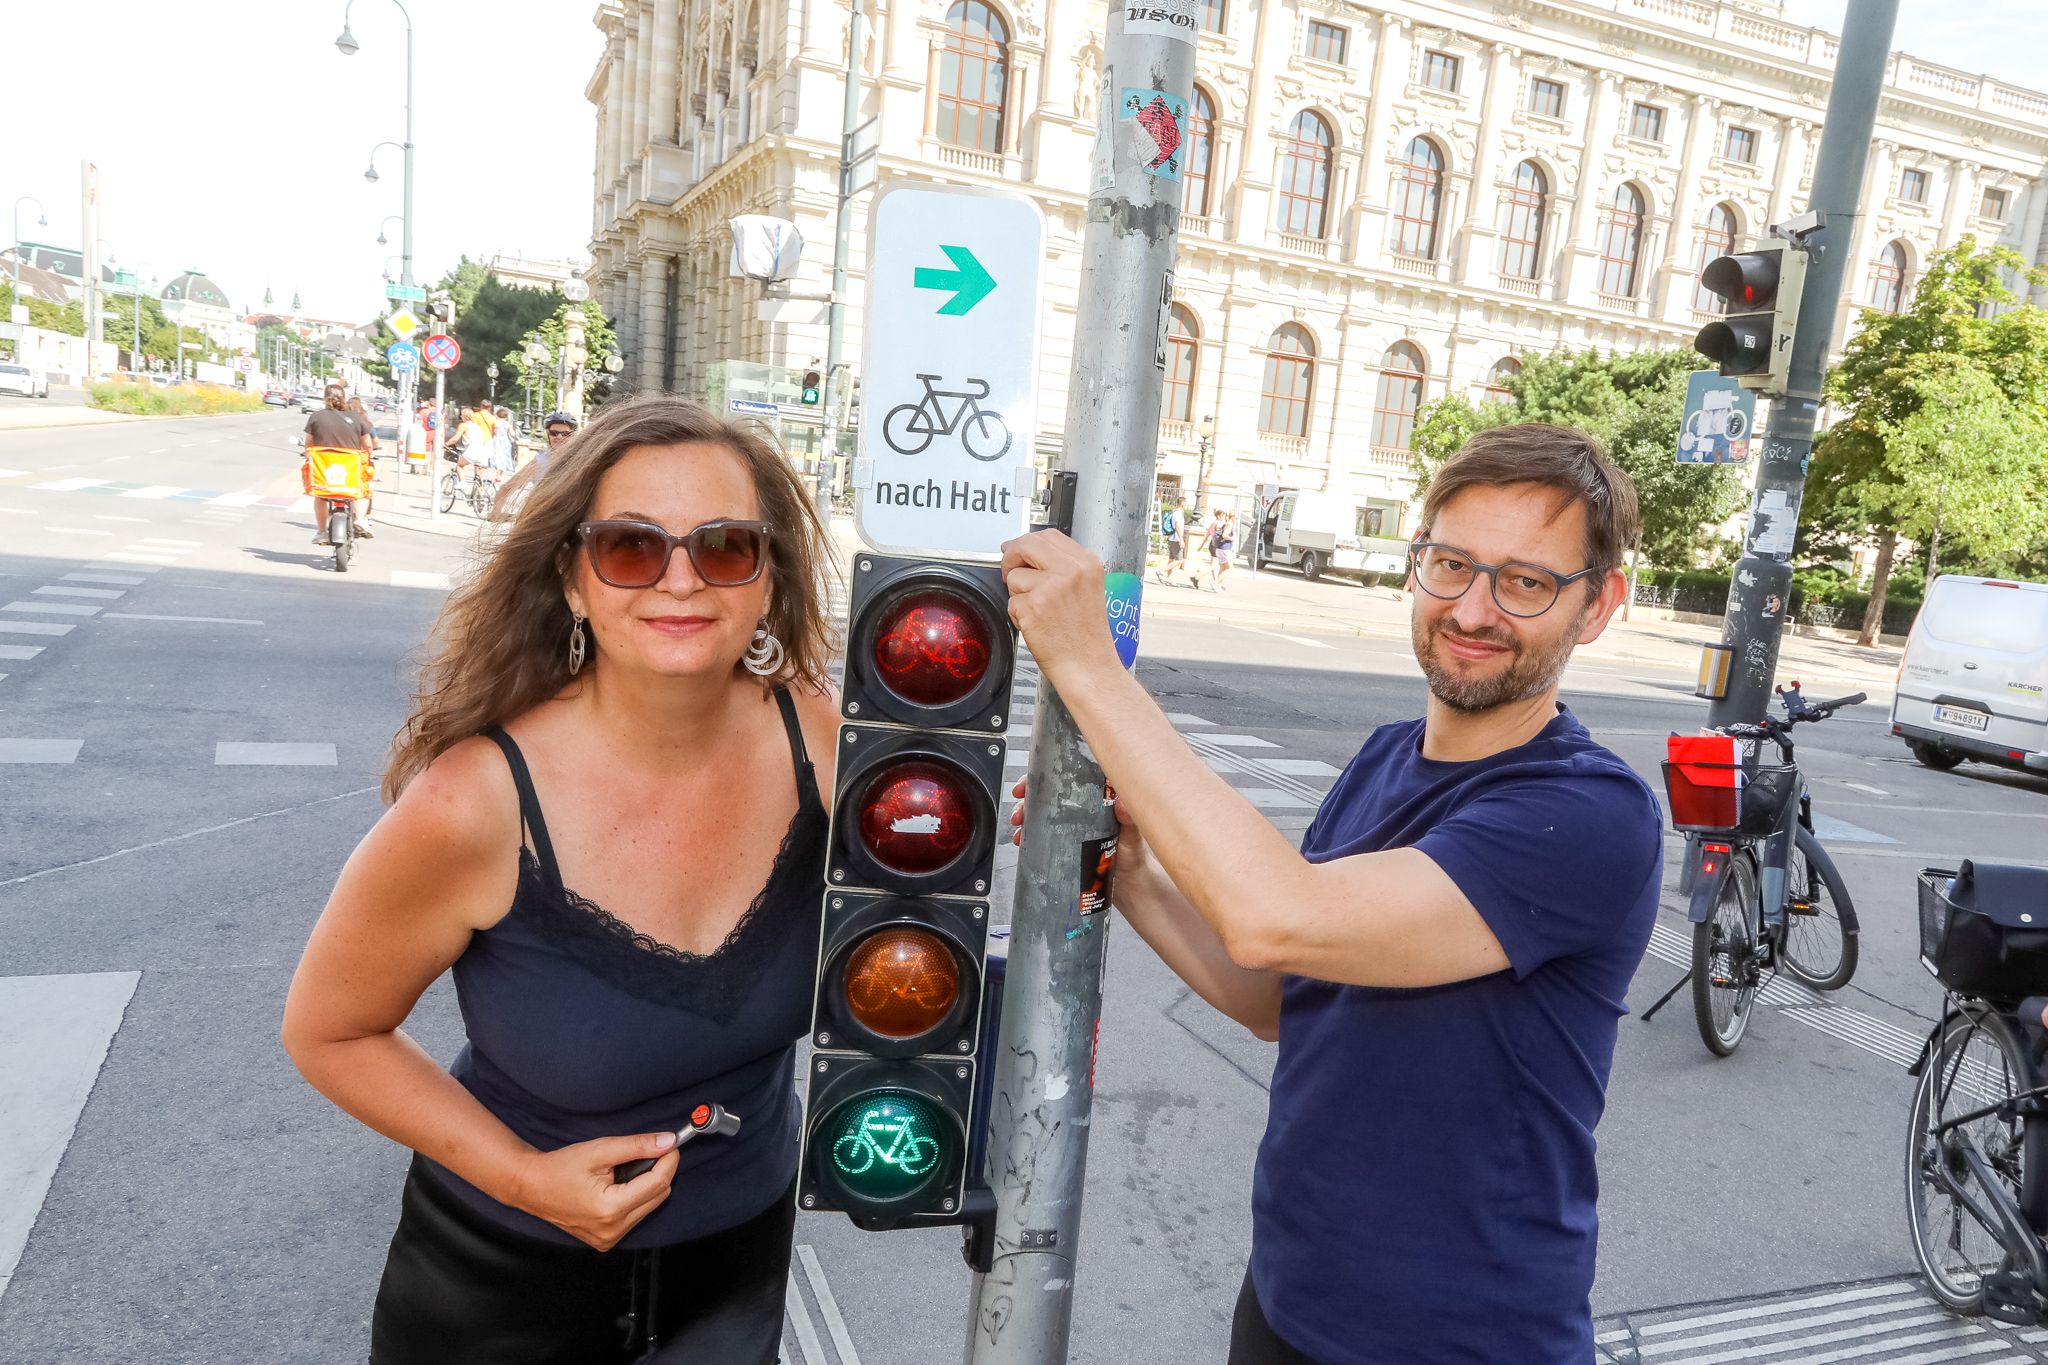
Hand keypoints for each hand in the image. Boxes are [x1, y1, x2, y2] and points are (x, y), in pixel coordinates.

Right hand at [509, 1130, 680, 1250]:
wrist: (532, 1186)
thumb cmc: (561, 1167)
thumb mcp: (600, 1150)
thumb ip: (637, 1146)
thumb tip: (668, 1141)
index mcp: (611, 1209)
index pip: (658, 1183)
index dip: (669, 1160)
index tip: (672, 1143)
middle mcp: (612, 1230)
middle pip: (658, 1196)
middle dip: (658, 1171)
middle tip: (648, 1152)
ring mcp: (609, 1239)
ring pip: (649, 1207)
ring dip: (646, 1186)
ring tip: (623, 1171)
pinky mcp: (606, 1240)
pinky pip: (635, 1217)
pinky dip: (635, 1199)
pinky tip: (617, 1187)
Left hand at [1000, 530, 1116, 678]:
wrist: (1089, 666)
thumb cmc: (1087, 636)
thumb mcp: (1088, 589)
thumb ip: (1061, 567)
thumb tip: (1025, 551)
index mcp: (1087, 563)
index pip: (1048, 535)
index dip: (1027, 542)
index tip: (1018, 551)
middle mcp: (1070, 571)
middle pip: (1027, 544)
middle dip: (1012, 557)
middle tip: (1010, 572)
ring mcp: (1051, 588)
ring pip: (1015, 576)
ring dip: (1018, 594)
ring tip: (1039, 612)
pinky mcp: (1033, 606)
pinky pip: (1011, 602)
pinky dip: (1017, 615)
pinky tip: (1037, 625)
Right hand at [1006, 775, 1151, 880]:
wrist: (1131, 883)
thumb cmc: (1135, 854)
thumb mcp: (1132, 833)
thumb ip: (1129, 819)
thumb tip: (1122, 803)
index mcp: (1095, 797)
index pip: (1067, 776)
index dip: (1045, 775)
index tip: (1030, 782)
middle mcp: (1080, 808)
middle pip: (1047, 793)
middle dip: (1028, 796)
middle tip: (1021, 806)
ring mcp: (1070, 826)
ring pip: (1040, 812)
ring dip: (1024, 815)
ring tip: (1019, 826)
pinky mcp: (1063, 844)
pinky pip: (1040, 835)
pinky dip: (1027, 836)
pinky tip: (1023, 840)